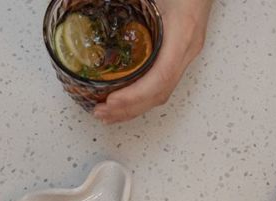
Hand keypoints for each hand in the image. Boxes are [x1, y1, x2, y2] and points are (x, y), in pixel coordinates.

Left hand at [92, 0, 211, 123]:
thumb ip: (125, 1)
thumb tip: (88, 3)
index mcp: (182, 33)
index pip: (161, 76)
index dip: (136, 94)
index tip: (112, 101)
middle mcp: (187, 49)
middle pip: (160, 92)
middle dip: (130, 108)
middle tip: (101, 112)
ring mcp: (186, 53)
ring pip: (163, 93)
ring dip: (135, 108)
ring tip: (108, 114)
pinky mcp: (181, 53)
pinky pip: (163, 83)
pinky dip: (142, 98)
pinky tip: (125, 102)